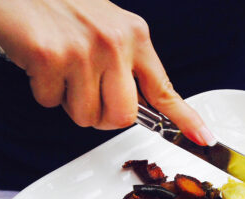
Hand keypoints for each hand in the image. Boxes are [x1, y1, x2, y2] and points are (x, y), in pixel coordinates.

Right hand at [0, 0, 215, 144]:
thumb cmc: (62, 7)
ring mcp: (83, 50)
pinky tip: (40, 62)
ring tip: (62, 69)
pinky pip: (51, 103)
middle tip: (88, 95)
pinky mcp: (50, 57)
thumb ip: (127, 63)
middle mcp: (114, 43)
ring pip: (86, 116)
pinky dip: (43, 90)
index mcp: (135, 36)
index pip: (164, 89)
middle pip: (123, 118)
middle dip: (103, 117)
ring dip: (70, 103)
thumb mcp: (108, 27)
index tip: (204, 139)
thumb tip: (138, 106)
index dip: (186, 120)